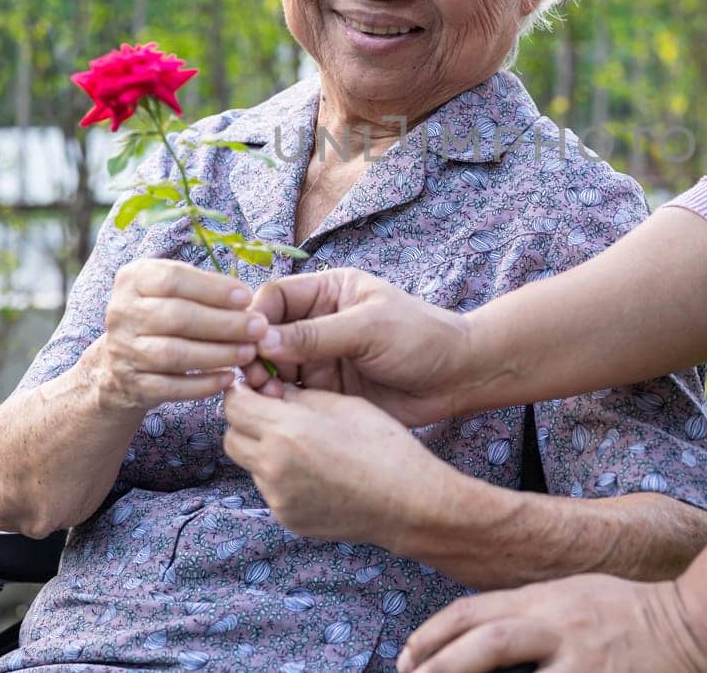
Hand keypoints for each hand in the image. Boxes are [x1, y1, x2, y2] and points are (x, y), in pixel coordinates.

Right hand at [86, 257, 263, 413]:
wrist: (120, 362)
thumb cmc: (160, 316)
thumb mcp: (170, 290)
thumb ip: (202, 288)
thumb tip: (245, 300)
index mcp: (134, 280)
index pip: (173, 279)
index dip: (213, 289)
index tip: (247, 298)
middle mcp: (122, 313)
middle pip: (176, 316)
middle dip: (224, 323)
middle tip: (259, 328)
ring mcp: (124, 350)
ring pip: (174, 354)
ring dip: (218, 354)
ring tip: (249, 353)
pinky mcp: (133, 384)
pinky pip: (172, 387)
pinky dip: (203, 384)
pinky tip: (229, 378)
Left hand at [221, 380, 454, 546]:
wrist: (407, 502)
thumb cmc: (382, 445)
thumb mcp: (340, 404)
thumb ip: (297, 397)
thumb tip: (269, 392)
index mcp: (286, 431)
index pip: (234, 405)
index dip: (242, 393)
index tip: (256, 388)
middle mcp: (273, 467)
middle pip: (231, 437)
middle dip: (246, 422)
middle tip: (273, 414)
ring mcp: (278, 498)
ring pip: (250, 464)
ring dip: (263, 449)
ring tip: (301, 445)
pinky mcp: (287, 518)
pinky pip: (270, 489)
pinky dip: (282, 476)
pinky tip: (315, 471)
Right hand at [239, 268, 476, 426]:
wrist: (458, 378)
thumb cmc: (421, 338)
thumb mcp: (369, 328)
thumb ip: (316, 335)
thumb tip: (262, 339)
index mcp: (328, 292)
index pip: (275, 297)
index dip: (257, 317)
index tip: (249, 340)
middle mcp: (318, 323)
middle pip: (268, 335)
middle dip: (255, 353)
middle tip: (255, 376)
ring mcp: (321, 359)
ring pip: (275, 368)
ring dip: (266, 382)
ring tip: (270, 397)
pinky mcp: (328, 392)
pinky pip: (293, 397)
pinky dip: (283, 404)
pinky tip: (282, 413)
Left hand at [397, 575, 706, 672]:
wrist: (695, 625)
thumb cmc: (627, 612)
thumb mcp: (571, 595)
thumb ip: (527, 611)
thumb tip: (475, 636)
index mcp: (546, 598)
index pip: (474, 610)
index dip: (432, 635)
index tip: (407, 659)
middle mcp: (559, 625)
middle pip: (486, 642)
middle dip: (440, 666)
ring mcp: (582, 661)